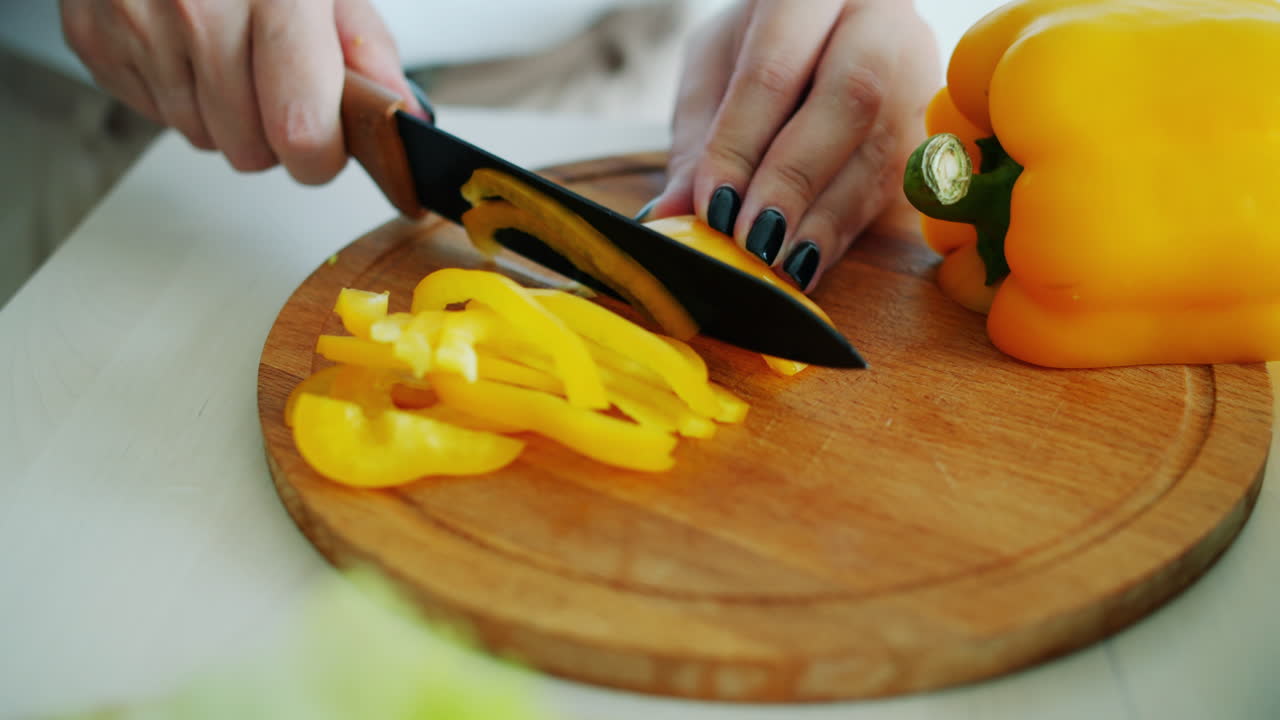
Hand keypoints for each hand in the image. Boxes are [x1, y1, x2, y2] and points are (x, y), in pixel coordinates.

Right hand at [60, 0, 421, 183]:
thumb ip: (364, 43)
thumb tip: (400, 112)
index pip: (301, 129)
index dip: (322, 156)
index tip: (329, 147)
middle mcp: (199, 7)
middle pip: (249, 149)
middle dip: (274, 137)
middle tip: (279, 87)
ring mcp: (137, 22)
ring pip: (201, 137)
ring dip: (225, 116)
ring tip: (231, 56)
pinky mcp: (93, 37)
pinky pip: (154, 114)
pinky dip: (178, 93)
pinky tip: (187, 47)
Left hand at [645, 0, 938, 291]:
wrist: (828, 30)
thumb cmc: (760, 46)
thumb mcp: (714, 72)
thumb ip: (698, 141)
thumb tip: (672, 215)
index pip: (776, 68)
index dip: (743, 143)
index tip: (713, 205)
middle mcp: (881, 21)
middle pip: (851, 96)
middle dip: (794, 177)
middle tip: (752, 236)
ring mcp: (918, 70)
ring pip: (882, 146)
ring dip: (823, 217)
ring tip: (774, 261)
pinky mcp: (932, 127)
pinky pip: (896, 185)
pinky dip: (843, 230)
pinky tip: (805, 261)